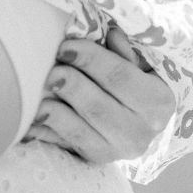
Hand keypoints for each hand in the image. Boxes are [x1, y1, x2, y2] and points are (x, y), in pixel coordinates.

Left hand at [25, 28, 174, 163]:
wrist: (140, 125)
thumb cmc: (139, 84)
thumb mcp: (143, 66)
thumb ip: (126, 52)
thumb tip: (110, 33)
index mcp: (159, 102)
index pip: (120, 76)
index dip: (91, 60)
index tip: (66, 46)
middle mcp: (142, 131)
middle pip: (98, 106)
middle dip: (71, 85)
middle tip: (51, 70)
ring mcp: (118, 150)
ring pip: (80, 130)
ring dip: (55, 111)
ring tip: (41, 91)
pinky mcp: (97, 160)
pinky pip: (67, 145)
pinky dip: (47, 130)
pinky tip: (33, 116)